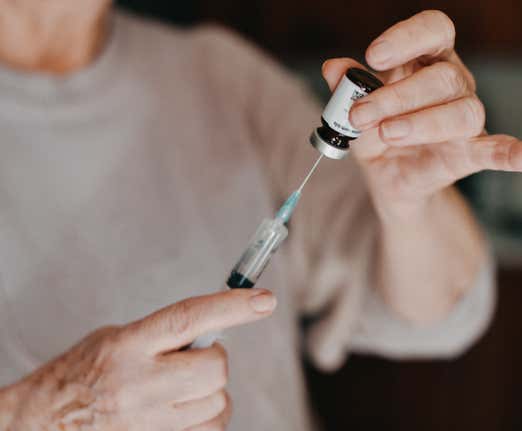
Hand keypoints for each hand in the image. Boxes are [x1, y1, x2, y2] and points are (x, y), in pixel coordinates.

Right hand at [0, 289, 276, 430]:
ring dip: (211, 391)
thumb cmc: (83, 372)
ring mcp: (149, 420)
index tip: (265, 300)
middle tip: (196, 358)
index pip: (189, 318)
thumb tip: (214, 325)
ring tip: (182, 386)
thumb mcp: (118, 337)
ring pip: (217, 402)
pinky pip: (210, 428)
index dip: (232, 306)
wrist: (46, 422)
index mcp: (129, 345)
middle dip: (215, 360)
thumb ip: (163, 333)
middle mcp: (139, 384)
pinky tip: (184, 408)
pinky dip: (206, 415)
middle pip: (214, 369)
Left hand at [322, 10, 521, 215]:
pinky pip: (499, 150)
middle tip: (361, 115)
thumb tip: (333, 68)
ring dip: (422, 123)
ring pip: (462, 111)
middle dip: (397, 95)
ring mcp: (465, 119)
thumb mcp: (352, 109)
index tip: (373, 56)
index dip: (407, 37)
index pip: (433, 30)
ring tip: (388, 135)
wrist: (386, 177)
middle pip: (441, 76)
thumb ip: (346, 89)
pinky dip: (515, 153)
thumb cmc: (374, 132)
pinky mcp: (469, 153)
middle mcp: (452, 83)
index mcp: (426, 60)